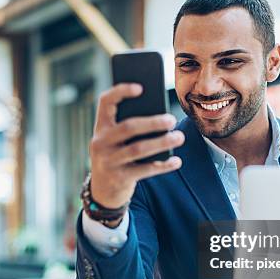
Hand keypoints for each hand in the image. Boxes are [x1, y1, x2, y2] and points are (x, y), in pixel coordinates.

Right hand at [89, 83, 184, 210]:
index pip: (105, 101)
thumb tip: (161, 115)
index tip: (141, 87)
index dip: (121, 91)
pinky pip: (145, 170)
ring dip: (162, 142)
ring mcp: (109, 161)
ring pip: (138, 149)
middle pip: (128, 127)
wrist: (103, 191)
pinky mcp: (120, 178)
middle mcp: (100, 142)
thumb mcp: (115, 140)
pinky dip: (163, 165)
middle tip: (172, 120)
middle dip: (153, 122)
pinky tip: (176, 161)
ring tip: (179, 137)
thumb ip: (129, 127)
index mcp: (100, 127)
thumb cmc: (117, 156)